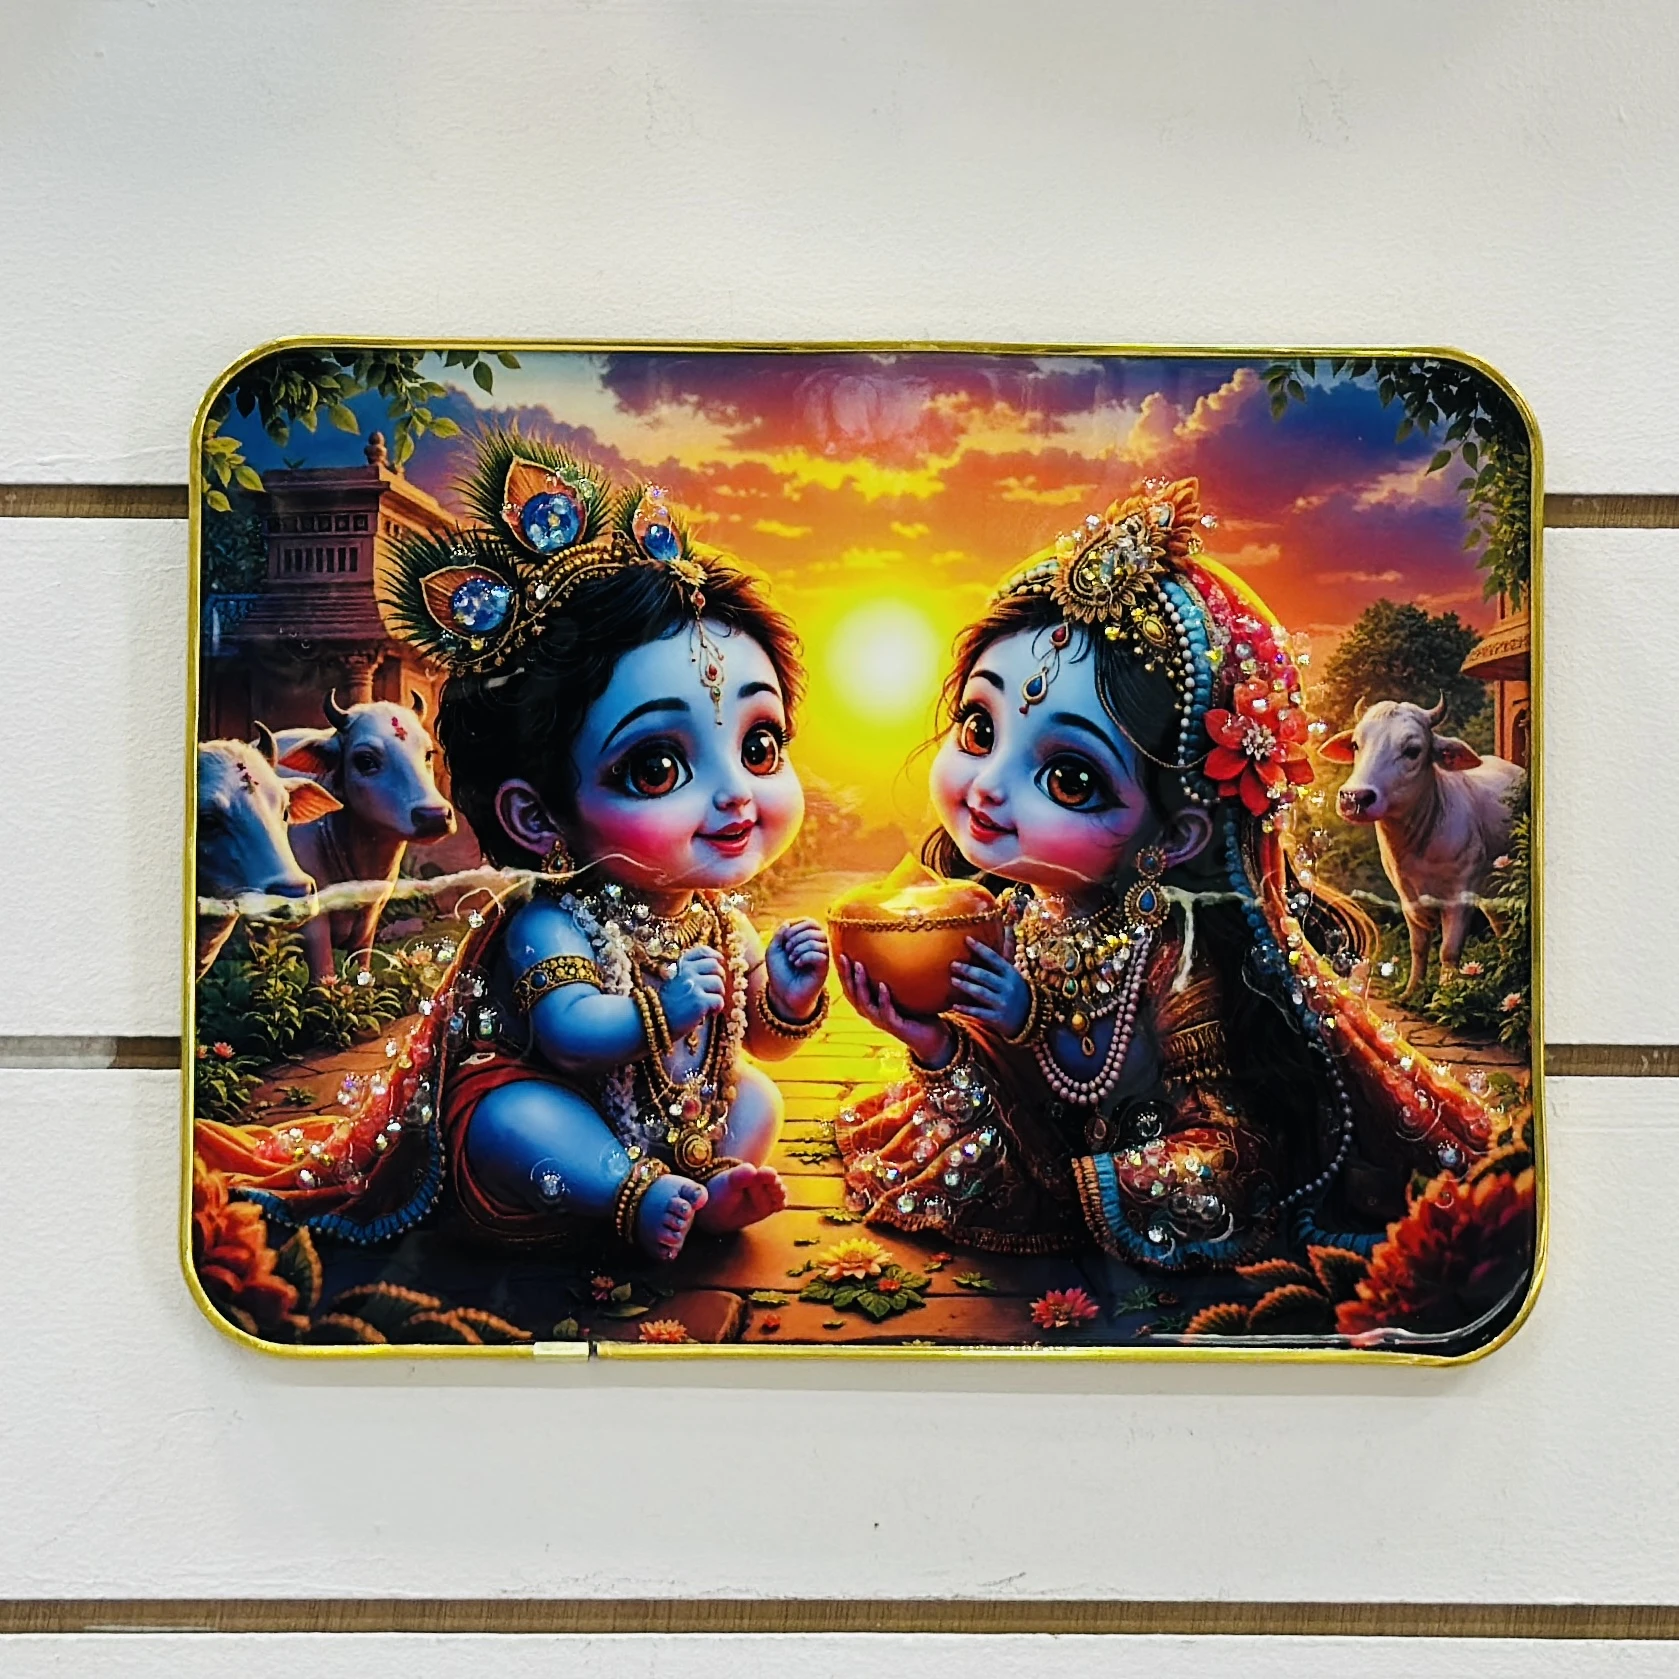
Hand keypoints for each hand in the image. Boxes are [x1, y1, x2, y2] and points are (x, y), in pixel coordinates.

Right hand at [658, 945, 725, 1036]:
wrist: (652, 1021)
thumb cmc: (667, 1005)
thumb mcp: (676, 983)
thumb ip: (692, 974)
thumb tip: (717, 972)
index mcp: (681, 965)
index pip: (702, 951)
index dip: (714, 956)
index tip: (719, 961)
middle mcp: (687, 971)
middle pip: (715, 966)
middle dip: (719, 978)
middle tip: (713, 991)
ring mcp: (693, 985)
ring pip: (718, 983)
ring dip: (717, 995)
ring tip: (708, 1005)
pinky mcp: (698, 1001)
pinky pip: (718, 1000)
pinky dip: (716, 1008)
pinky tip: (707, 1013)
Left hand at [765, 917, 829, 1021]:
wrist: (783, 994)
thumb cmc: (780, 972)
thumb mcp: (774, 950)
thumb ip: (779, 934)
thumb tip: (788, 923)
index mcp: (807, 939)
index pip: (809, 922)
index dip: (796, 926)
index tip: (784, 938)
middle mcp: (818, 945)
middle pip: (815, 928)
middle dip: (796, 936)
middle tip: (787, 950)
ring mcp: (822, 956)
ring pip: (818, 940)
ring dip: (799, 947)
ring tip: (791, 958)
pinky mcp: (824, 968)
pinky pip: (820, 954)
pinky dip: (805, 957)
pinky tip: (798, 965)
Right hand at [837, 955, 954, 1067]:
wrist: (930, 1037)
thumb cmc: (916, 1012)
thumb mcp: (902, 991)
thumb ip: (894, 976)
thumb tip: (895, 947)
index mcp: (869, 1004)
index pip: (850, 987)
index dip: (843, 972)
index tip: (839, 953)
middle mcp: (871, 1013)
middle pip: (851, 994)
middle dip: (846, 975)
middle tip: (843, 957)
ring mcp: (881, 1020)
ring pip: (865, 1003)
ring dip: (860, 984)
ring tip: (860, 966)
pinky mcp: (895, 1026)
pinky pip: (886, 1012)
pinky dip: (883, 998)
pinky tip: (883, 985)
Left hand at [949, 937, 1032, 1037]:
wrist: (1030, 1018)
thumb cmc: (1016, 991)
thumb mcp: (1012, 973)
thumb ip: (1004, 955)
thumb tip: (1005, 928)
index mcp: (1010, 973)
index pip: (995, 958)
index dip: (981, 949)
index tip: (966, 939)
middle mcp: (1007, 987)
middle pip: (985, 976)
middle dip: (968, 970)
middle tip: (952, 964)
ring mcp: (1003, 1003)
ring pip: (982, 993)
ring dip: (966, 986)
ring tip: (953, 980)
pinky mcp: (997, 1018)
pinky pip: (980, 1013)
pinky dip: (967, 1009)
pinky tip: (954, 1006)